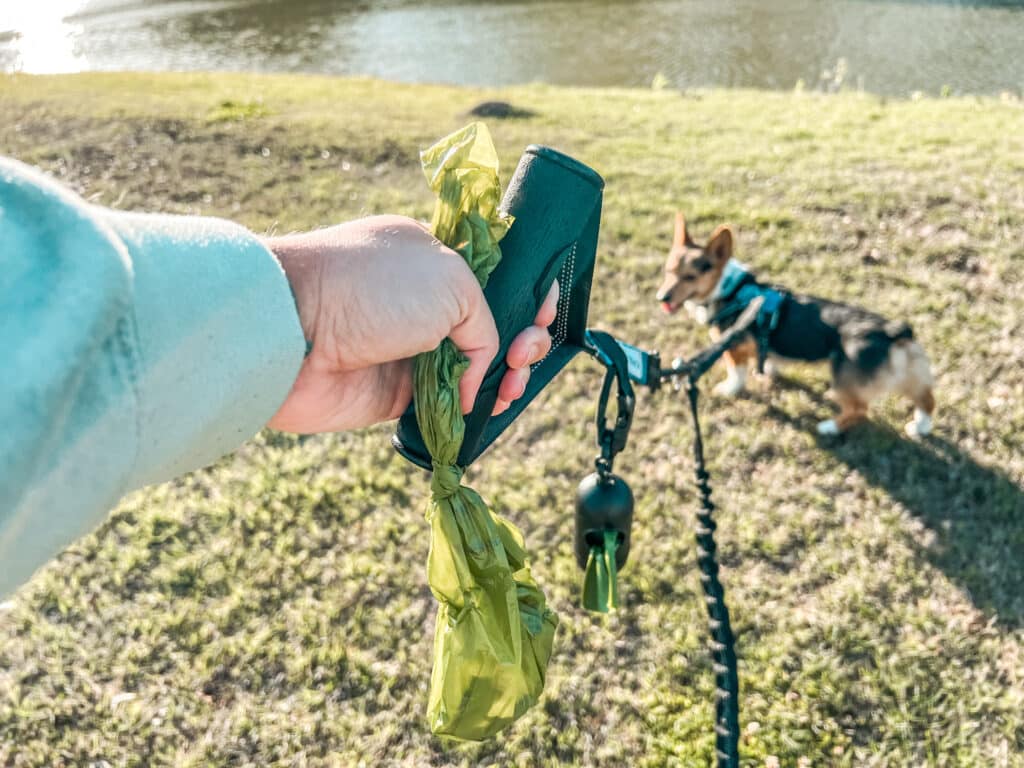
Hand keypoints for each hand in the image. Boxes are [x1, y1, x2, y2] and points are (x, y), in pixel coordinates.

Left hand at [265, 215, 556, 432]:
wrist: (294, 335)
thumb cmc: (371, 289)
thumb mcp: (449, 281)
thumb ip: (485, 321)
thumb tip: (479, 371)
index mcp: (434, 258)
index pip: (496, 276)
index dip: (528, 292)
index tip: (547, 308)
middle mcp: (423, 303)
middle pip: (493, 326)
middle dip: (525, 337)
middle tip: (526, 351)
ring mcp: (411, 349)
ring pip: (475, 369)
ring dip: (507, 376)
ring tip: (513, 383)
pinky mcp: (397, 394)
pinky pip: (448, 406)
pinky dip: (474, 410)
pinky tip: (491, 406)